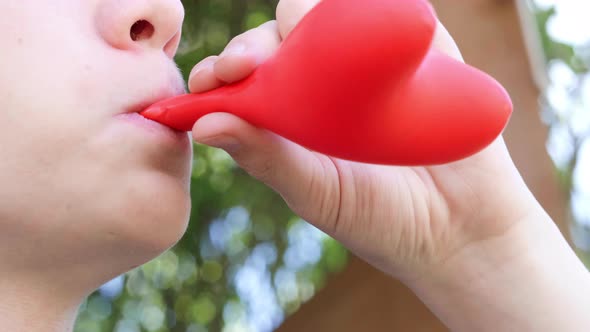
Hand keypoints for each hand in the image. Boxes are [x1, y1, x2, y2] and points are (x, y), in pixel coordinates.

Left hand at [189, 0, 538, 280]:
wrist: (465, 227)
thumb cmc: (382, 220)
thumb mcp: (317, 193)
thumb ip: (265, 158)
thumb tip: (203, 123)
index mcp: (294, 118)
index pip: (248, 76)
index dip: (226, 68)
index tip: (216, 77)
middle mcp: (327, 84)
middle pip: (281, 37)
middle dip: (258, 42)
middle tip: (250, 62)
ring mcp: (371, 63)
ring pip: (329, 13)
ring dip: (307, 12)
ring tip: (303, 29)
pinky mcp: (417, 49)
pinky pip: (391, 9)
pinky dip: (374, 2)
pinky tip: (358, 10)